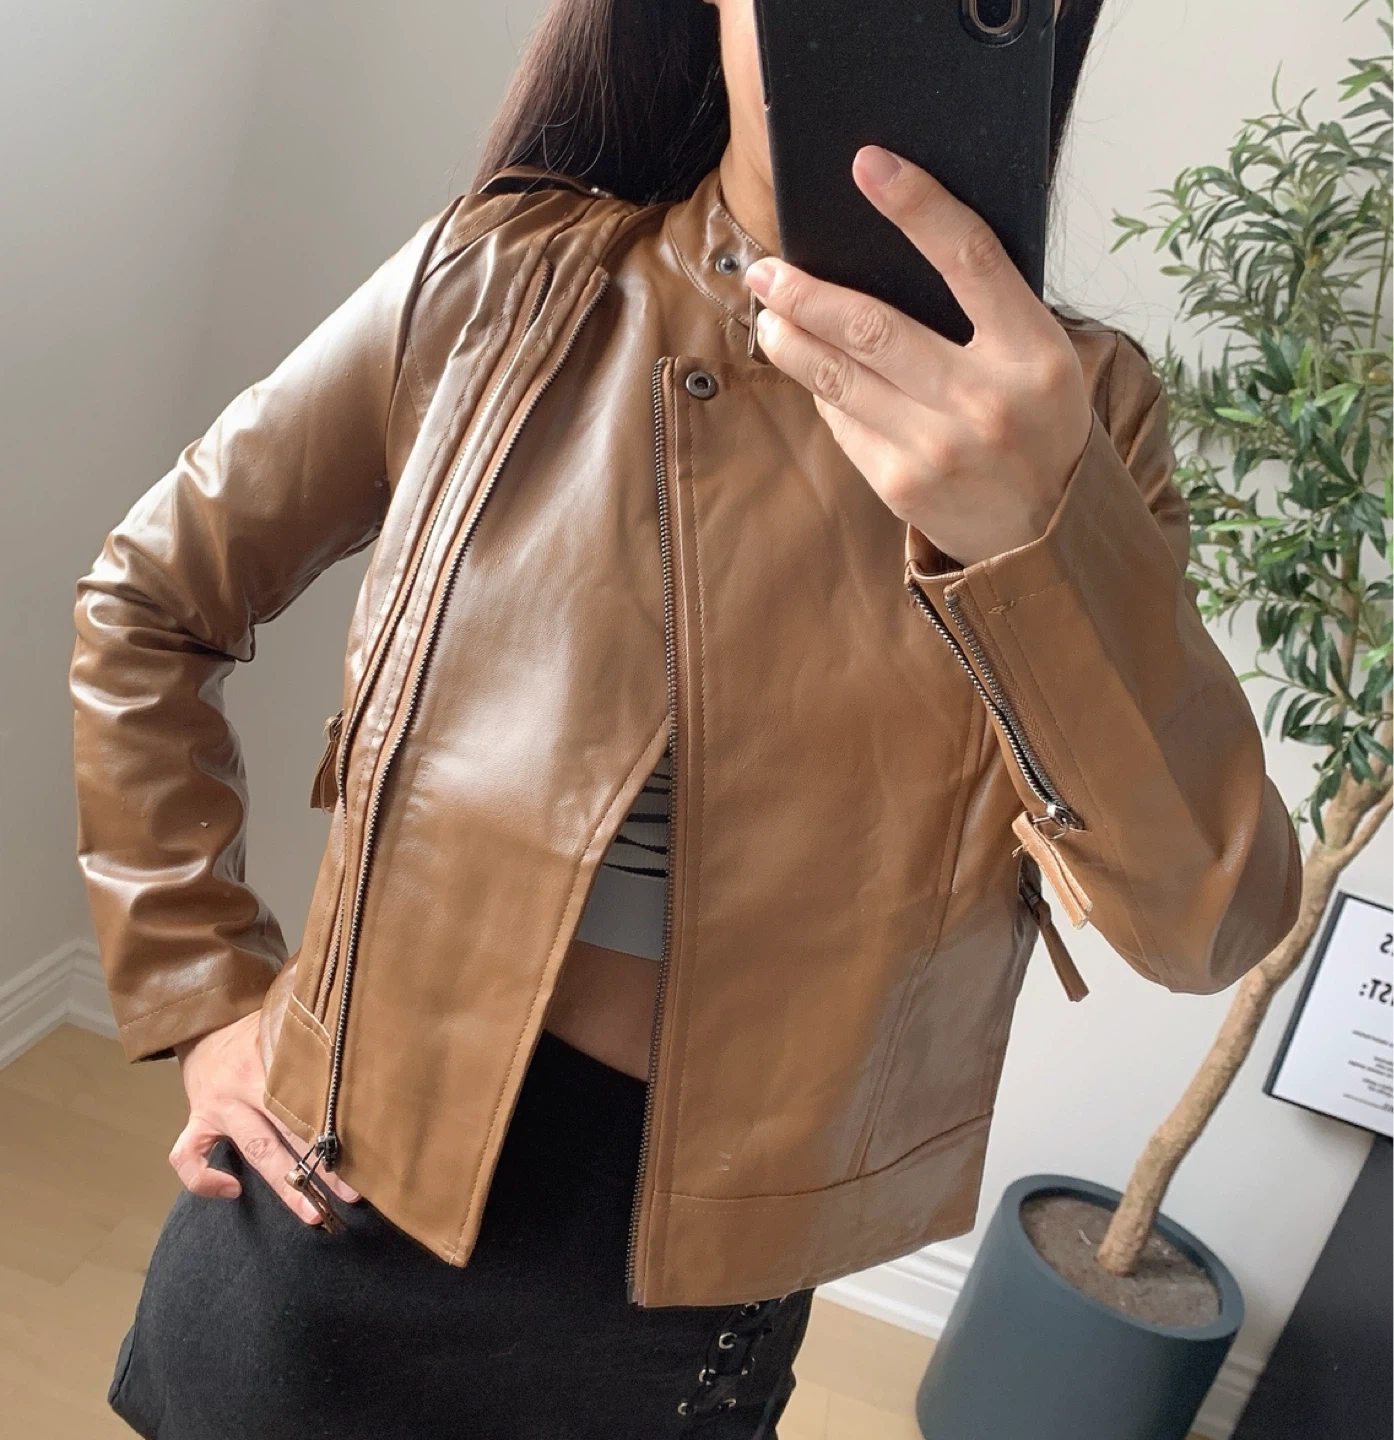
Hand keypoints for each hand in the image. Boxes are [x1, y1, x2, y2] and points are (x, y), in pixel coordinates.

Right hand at [169, 1010, 358, 1223]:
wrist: (204, 1023)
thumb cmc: (256, 1030)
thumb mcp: (284, 1026)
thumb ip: (314, 1043)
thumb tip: (366, 1054)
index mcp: (273, 1056)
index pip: (311, 1094)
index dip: (339, 1125)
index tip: (368, 1151)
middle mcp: (245, 1082)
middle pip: (289, 1128)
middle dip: (321, 1165)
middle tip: (351, 1194)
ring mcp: (218, 1105)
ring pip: (254, 1149)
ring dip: (285, 1185)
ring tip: (311, 1213)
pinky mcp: (195, 1120)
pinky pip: (187, 1157)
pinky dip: (204, 1179)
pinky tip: (232, 1191)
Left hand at [743, 145, 1093, 570]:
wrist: (1044, 534)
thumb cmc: (1037, 427)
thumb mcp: (1040, 361)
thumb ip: (987, 312)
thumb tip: (889, 252)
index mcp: (1034, 353)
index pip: (970, 258)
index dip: (917, 205)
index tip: (868, 164)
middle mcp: (985, 401)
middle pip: (874, 327)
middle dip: (808, 293)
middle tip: (767, 270)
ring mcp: (938, 448)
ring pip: (839, 377)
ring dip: (792, 340)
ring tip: (770, 314)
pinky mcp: (901, 485)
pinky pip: (843, 421)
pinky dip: (822, 390)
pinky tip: (811, 371)